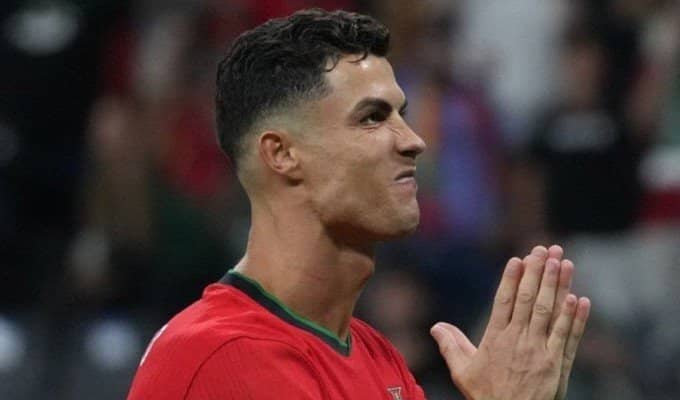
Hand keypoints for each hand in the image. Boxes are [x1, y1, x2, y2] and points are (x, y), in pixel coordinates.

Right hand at [430, 245, 590, 399]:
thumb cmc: (487, 396)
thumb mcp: (463, 372)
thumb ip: (451, 346)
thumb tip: (436, 326)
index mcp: (496, 339)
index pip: (504, 302)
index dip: (512, 279)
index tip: (518, 259)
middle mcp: (519, 341)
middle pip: (530, 300)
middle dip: (537, 272)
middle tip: (544, 249)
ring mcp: (540, 351)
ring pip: (550, 312)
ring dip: (558, 286)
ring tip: (563, 262)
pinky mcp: (557, 364)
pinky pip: (567, 336)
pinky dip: (575, 318)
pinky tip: (580, 298)